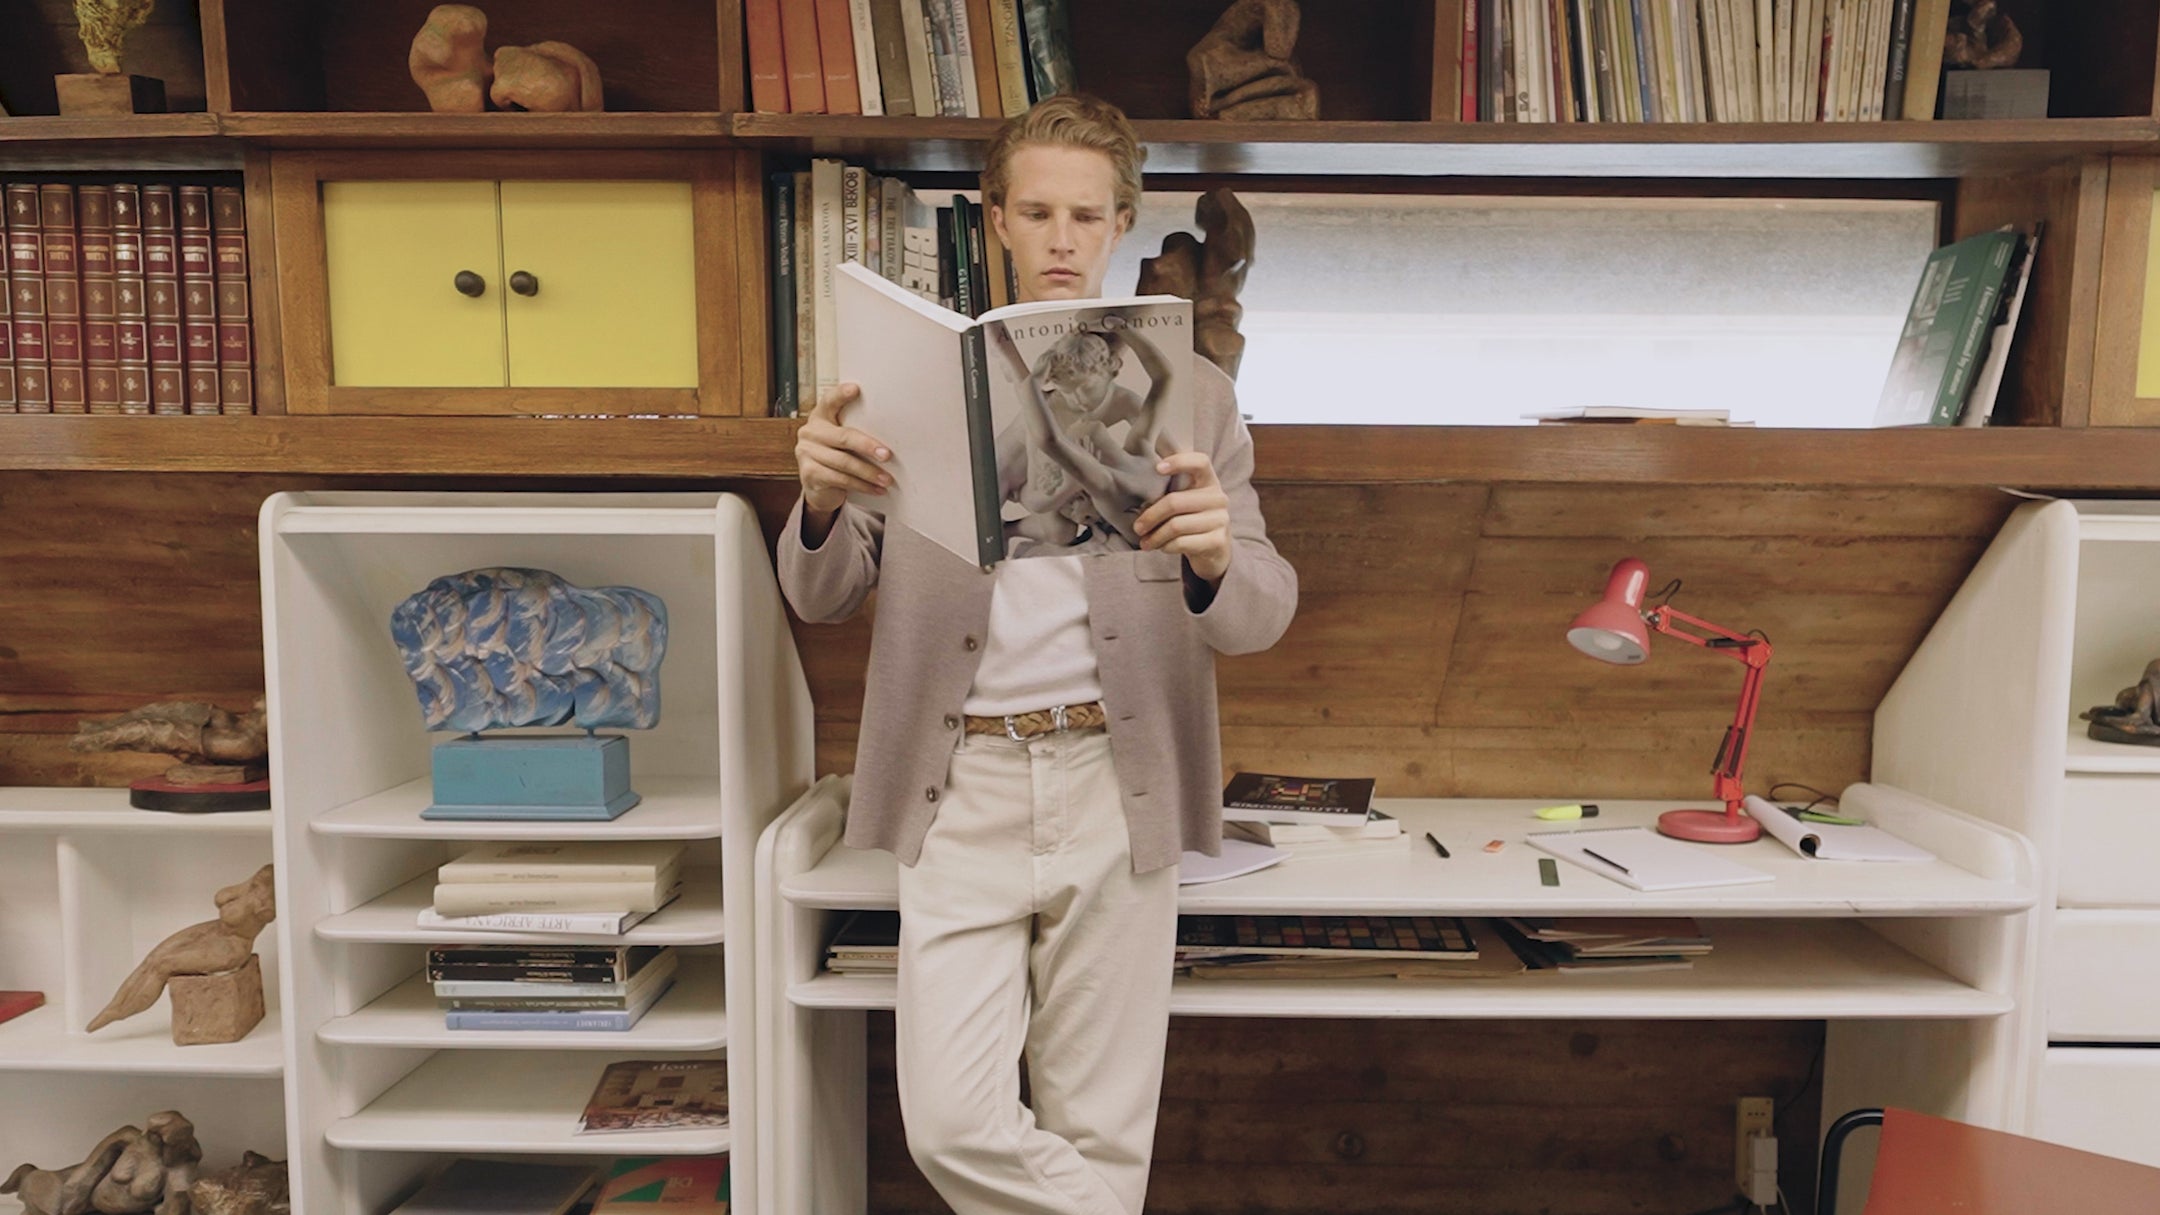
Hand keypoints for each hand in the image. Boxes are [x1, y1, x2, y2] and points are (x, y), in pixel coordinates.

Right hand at [795, 383, 890, 516]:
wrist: (820, 487)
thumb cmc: (838, 457)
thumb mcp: (844, 441)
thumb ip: (856, 431)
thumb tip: (891, 434)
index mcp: (820, 416)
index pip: (829, 400)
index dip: (841, 394)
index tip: (856, 388)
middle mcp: (810, 431)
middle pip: (843, 436)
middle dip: (868, 446)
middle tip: (887, 455)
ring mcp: (806, 453)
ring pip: (844, 462)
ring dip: (869, 472)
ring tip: (887, 479)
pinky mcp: (809, 474)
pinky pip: (840, 479)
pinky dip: (862, 485)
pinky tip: (876, 489)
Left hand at [1134, 451, 1230, 582]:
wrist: (1216, 549)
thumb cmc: (1192, 519)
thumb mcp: (1186, 499)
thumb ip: (1170, 489)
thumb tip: (1138, 491)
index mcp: (1209, 481)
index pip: (1200, 462)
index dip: (1179, 461)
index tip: (1157, 468)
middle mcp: (1218, 498)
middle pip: (1175, 502)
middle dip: (1151, 516)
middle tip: (1137, 527)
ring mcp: (1221, 519)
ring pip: (1176, 525)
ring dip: (1155, 536)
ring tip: (1145, 542)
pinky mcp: (1218, 540)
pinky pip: (1182, 543)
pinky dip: (1166, 546)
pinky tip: (1162, 547)